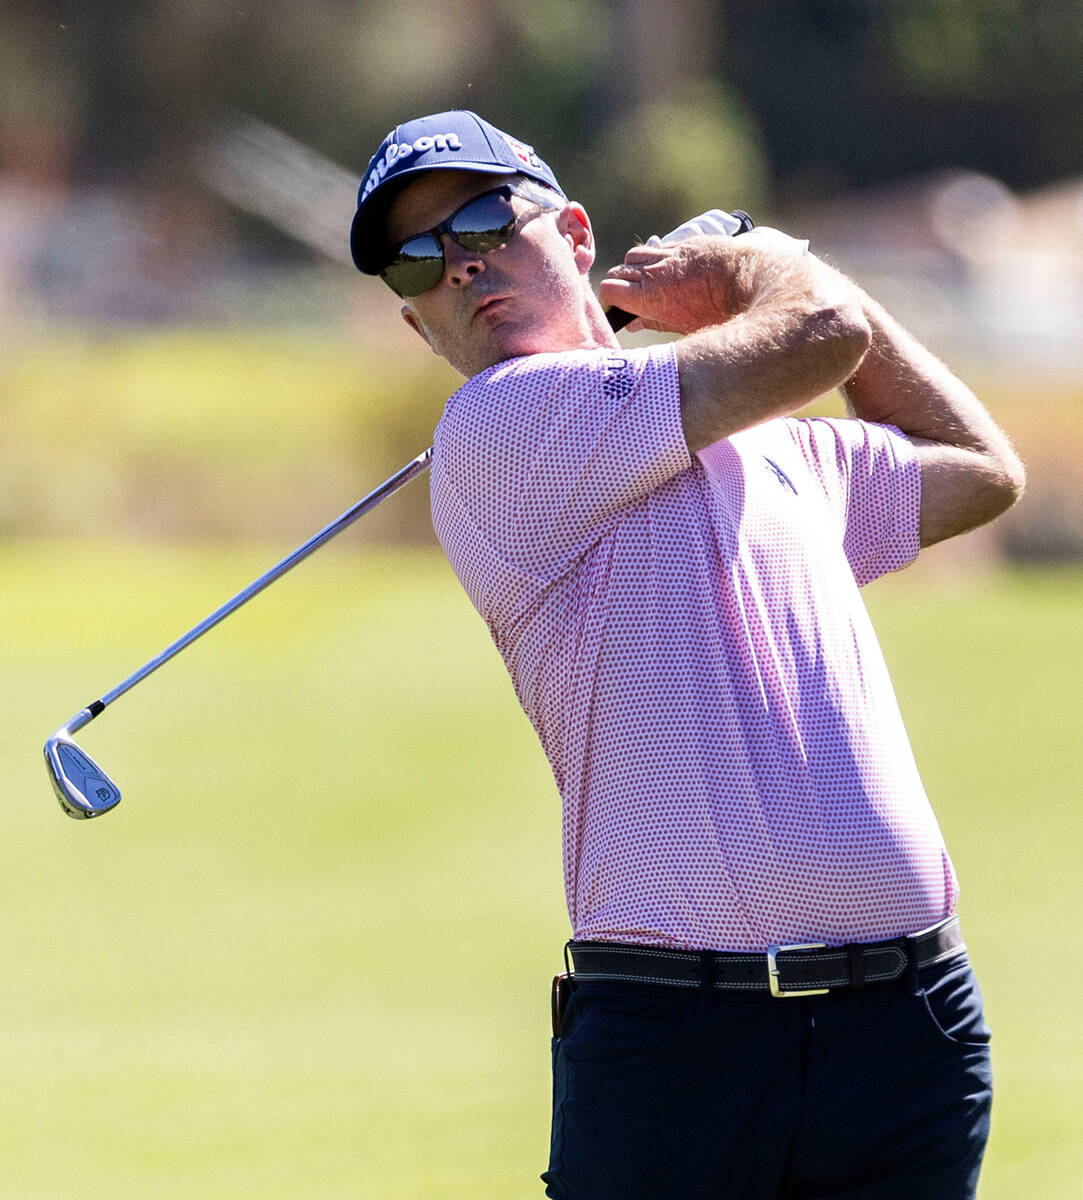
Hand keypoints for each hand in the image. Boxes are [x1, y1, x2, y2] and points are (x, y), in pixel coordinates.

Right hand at [600, 235, 767, 334]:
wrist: (746, 281)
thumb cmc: (716, 312)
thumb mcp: (681, 325)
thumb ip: (653, 322)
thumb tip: (632, 323)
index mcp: (647, 297)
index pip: (609, 290)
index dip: (610, 300)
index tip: (618, 308)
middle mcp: (652, 272)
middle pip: (618, 271)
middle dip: (619, 284)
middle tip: (630, 297)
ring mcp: (667, 254)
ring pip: (634, 255)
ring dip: (635, 267)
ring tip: (646, 279)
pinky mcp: (683, 243)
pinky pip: (658, 247)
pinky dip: (656, 257)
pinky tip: (668, 268)